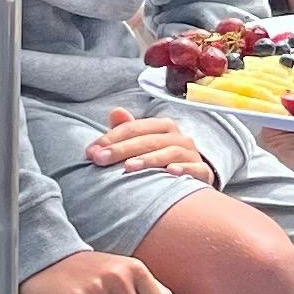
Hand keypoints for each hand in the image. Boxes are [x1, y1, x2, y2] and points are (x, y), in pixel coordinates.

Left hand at [88, 103, 220, 183]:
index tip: (91, 152)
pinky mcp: (203, 172)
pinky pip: (195, 169)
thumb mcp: (142, 144)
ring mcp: (192, 154)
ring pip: (169, 152)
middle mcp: (179, 137)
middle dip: (122, 149)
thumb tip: (115, 111)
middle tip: (101, 159)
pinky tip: (170, 172)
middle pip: (148, 140)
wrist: (193, 181)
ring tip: (128, 167)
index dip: (110, 138)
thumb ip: (127, 130)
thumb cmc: (161, 161)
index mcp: (162, 127)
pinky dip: (183, 169)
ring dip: (148, 159)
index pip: (134, 128)